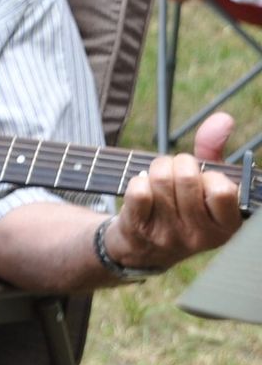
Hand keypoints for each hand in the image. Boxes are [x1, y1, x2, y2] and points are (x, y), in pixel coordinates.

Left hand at [108, 113, 243, 271]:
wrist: (144, 246)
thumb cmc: (181, 205)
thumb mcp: (205, 183)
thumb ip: (215, 150)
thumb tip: (223, 118)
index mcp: (227, 226)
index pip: (222, 190)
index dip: (209, 175)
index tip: (204, 180)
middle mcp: (201, 236)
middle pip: (186, 177)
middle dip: (177, 163)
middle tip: (175, 172)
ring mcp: (170, 235)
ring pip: (160, 179)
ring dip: (157, 169)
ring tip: (159, 179)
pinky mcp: (140, 231)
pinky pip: (138, 190)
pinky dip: (137, 181)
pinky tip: (143, 191)